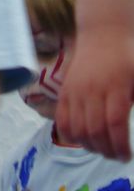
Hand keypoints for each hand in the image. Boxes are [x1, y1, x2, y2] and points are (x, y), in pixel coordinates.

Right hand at [56, 26, 133, 159]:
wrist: (103, 34)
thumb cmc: (127, 56)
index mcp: (116, 88)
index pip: (115, 124)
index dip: (120, 145)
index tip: (126, 157)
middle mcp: (93, 91)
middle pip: (95, 131)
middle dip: (106, 150)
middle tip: (115, 156)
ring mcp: (76, 91)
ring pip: (78, 129)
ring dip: (89, 146)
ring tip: (100, 150)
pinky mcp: (64, 92)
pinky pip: (62, 120)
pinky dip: (69, 135)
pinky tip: (81, 140)